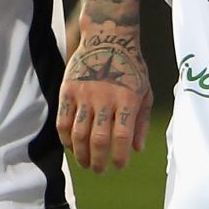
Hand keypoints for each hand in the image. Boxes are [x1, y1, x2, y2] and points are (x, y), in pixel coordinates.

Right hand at [56, 32, 153, 172]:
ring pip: (78, 134)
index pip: (122, 136)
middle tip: (99, 170)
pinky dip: (65, 139)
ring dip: (80, 154)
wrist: (108, 38)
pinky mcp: (68, 91)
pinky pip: (62, 121)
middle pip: (98, 139)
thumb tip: (137, 149)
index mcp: (128, 100)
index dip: (119, 156)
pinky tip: (71, 147)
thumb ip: (142, 121)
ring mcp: (84, 95)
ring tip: (85, 164)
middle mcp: (105, 99)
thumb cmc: (131, 67)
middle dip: (98, 160)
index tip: (119, 166)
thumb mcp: (146, 90)